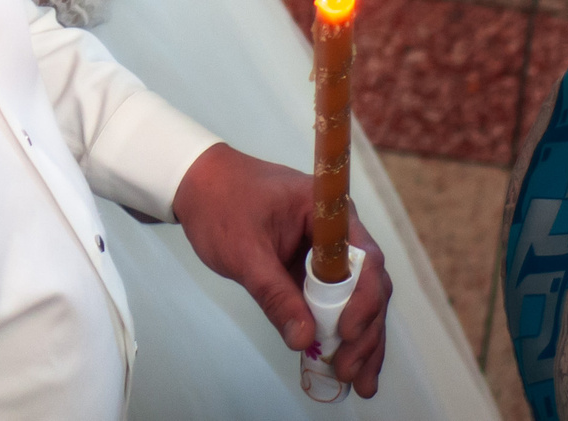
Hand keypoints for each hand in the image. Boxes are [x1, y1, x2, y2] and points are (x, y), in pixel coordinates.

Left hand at [169, 145, 392, 397]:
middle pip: (368, 286)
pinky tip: (341, 365)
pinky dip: (338, 333)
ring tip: (360, 383)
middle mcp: (338, 232)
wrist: (198, 184)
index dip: (363, 300)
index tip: (345, 332)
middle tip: (352, 372)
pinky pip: (334, 304)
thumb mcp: (243, 250)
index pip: (364, 259)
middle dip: (365, 332)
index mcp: (329, 212)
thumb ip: (274, 293)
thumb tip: (304, 340)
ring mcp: (328, 253)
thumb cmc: (220, 204)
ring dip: (361, 341)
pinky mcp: (313, 271)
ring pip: (358, 300)